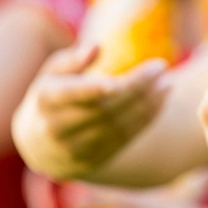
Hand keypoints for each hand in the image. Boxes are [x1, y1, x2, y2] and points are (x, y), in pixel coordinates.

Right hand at [14, 44, 169, 177]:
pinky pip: (125, 139)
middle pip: (103, 109)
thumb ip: (73, 60)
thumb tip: (96, 46)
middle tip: (160, 66)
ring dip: (147, 104)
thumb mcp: (52, 74)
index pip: (70, 95)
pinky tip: (161, 100)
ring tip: (167, 82)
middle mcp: (57, 129)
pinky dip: (146, 119)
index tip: (114, 83)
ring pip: (118, 126)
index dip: (91, 91)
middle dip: (136, 87)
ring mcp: (75, 149)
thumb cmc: (52, 96)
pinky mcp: (93, 161)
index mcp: (46, 100)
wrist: (40, 145)